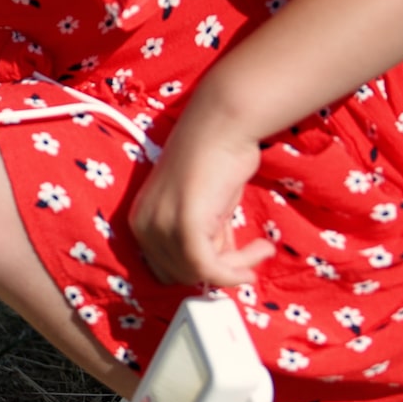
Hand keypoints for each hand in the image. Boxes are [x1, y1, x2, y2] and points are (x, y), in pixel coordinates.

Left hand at [128, 117, 273, 287]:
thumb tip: (221, 271)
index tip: (235, 259)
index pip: (167, 269)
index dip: (202, 269)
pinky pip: (209, 268)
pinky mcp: (184, 226)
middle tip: (254, 251)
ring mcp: (161, 227)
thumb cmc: (216, 161)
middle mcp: (143, 226)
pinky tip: (261, 252)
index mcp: (141, 221)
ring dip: (237, 266)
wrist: (221, 126)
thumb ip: (206, 239)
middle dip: (221, 269)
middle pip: (182, 275)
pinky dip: (235, 271)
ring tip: (261, 248)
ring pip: (199, 273)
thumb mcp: (206, 209)